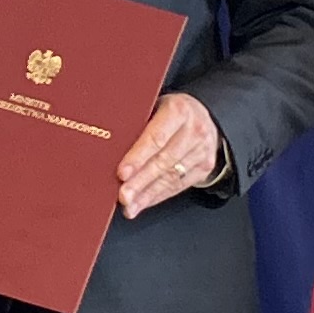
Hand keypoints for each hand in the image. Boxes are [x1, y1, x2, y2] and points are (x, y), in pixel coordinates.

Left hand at [116, 94, 223, 218]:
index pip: (156, 138)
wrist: (201, 116)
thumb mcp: (154, 107)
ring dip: (146, 194)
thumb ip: (137, 123)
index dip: (138, 158)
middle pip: (163, 161)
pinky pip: (178, 186)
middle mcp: (194, 130)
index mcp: (178, 110)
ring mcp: (202, 150)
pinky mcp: (204, 167)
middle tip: (123, 196)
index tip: (122, 173)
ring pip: (170, 177)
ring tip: (129, 206)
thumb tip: (109, 147)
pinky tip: (142, 203)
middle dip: (140, 182)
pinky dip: (157, 196)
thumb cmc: (169, 112)